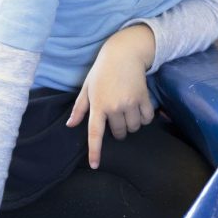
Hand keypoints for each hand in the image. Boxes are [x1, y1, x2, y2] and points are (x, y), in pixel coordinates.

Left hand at [66, 25, 155, 168]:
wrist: (124, 52)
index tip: (95, 165)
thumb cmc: (102, 69)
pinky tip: (141, 110)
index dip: (95, 151)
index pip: (95, 133)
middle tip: (117, 118)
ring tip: (129, 113)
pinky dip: (144, 118)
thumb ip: (80, 108)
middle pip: (119, 132)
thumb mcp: (87, 86)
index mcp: (98, 105)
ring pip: (133, 127)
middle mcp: (114, 106)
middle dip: (118, 131)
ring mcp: (130, 102)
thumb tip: (70, 125)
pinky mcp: (143, 97)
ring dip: (132, 125)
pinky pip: (147, 118)